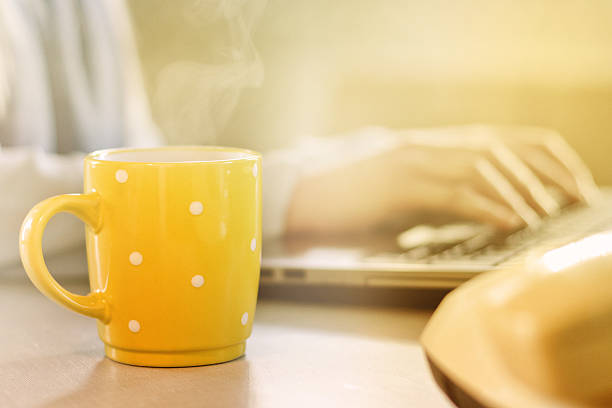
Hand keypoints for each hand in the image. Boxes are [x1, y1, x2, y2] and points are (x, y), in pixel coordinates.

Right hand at [285, 125, 598, 234]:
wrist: (305, 203)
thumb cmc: (353, 205)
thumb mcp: (405, 197)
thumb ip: (440, 197)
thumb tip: (482, 213)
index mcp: (430, 147)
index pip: (499, 141)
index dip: (540, 158)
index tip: (568, 183)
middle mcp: (426, 146)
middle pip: (501, 148)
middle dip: (544, 173)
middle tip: (573, 198)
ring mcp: (411, 162)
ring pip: (482, 167)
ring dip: (518, 192)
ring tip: (540, 216)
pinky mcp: (398, 186)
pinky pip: (453, 193)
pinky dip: (485, 208)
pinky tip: (507, 223)